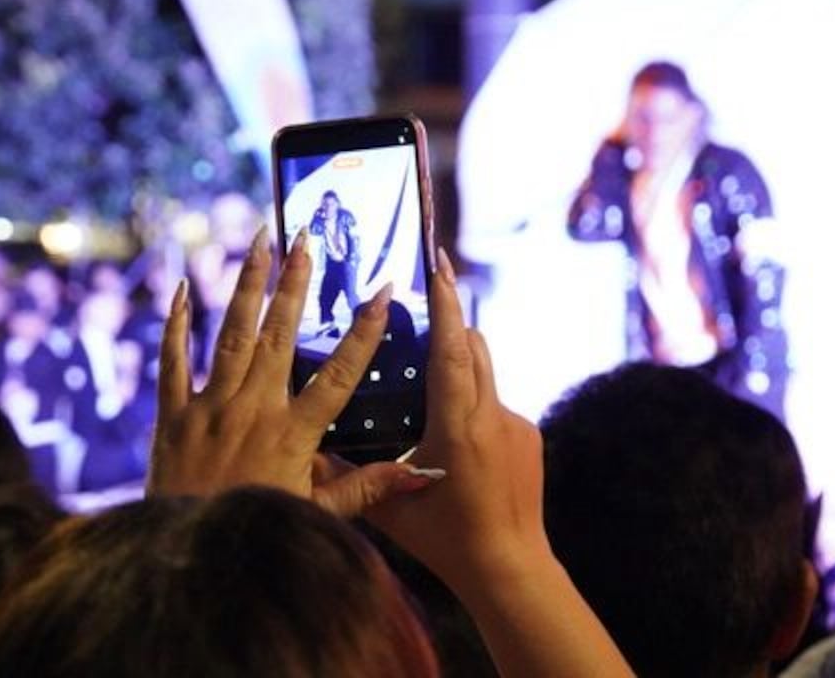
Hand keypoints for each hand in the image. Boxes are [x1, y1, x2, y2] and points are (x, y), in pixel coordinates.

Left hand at [147, 226, 438, 515]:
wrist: (186, 560)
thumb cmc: (257, 537)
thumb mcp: (318, 518)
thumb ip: (369, 489)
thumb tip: (426, 473)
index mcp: (293, 434)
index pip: (339, 374)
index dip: (364, 331)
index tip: (383, 291)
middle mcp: (253, 410)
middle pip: (279, 335)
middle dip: (295, 283)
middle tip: (305, 238)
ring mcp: (210, 408)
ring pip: (232, 335)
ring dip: (247, 285)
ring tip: (259, 243)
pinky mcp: (173, 415)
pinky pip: (173, 360)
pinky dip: (177, 323)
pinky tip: (183, 288)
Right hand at [366, 247, 548, 591]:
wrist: (511, 570)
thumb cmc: (447, 543)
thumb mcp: (389, 511)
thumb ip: (350, 477)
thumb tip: (305, 454)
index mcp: (460, 427)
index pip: (454, 351)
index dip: (446, 304)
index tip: (439, 264)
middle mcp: (494, 416)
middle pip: (474, 346)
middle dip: (448, 322)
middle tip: (416, 308)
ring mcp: (517, 425)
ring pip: (484, 374)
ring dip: (455, 367)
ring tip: (421, 385)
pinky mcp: (528, 437)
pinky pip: (494, 403)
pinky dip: (469, 405)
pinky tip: (449, 439)